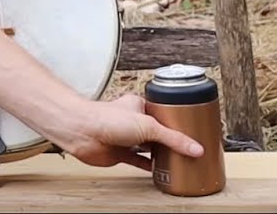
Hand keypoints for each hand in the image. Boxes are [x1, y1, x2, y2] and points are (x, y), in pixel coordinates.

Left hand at [56, 94, 204, 170]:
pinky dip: (148, 166)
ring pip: (147, 147)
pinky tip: (160, 170)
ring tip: (179, 160)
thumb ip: (173, 138)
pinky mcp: (119, 153)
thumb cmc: (105, 118)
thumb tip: (195, 148)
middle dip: (170, 140)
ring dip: (160, 154)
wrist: (81, 132)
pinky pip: (138, 161)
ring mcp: (125, 138)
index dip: (176, 121)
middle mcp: (131, 121)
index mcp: (138, 106)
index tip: (191, 129)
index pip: (163, 113)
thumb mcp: (148, 125)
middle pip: (156, 132)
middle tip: (189, 149)